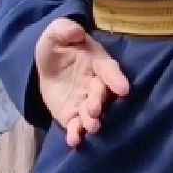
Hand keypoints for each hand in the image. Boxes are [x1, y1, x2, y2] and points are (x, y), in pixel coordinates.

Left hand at [34, 18, 129, 148]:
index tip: (124, 90)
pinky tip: (73, 142)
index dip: (116, 79)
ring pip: (92, 112)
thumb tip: (76, 32)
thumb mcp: (57, 32)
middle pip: (101, 94)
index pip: (109, 69)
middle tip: (95, 110)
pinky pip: (76, 126)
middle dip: (100, 102)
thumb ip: (64, 30)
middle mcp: (95, 83)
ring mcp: (85, 101)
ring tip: (91, 127)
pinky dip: (76, 134)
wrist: (48, 66)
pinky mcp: (72, 115)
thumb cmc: (58, 46)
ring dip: (92, 121)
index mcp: (96, 61)